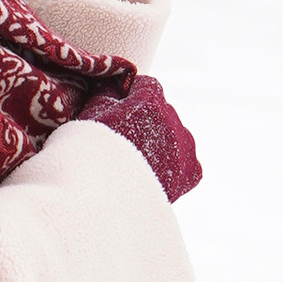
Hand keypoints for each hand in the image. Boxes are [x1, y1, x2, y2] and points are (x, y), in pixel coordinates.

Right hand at [78, 74, 202, 202]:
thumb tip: (114, 83)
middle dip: (146, 118)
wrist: (105, 198)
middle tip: (124, 139)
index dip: (130, 95)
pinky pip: (187, 161)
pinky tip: (154, 172)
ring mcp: (185, 147)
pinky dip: (174, 164)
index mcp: (151, 100)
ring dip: (162, 140)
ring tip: (137, 159)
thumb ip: (106, 91)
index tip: (119, 109)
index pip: (145, 85)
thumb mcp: (92, 113)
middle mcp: (174, 120)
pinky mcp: (191, 172)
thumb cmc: (93, 151)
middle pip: (161, 110)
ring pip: (175, 135)